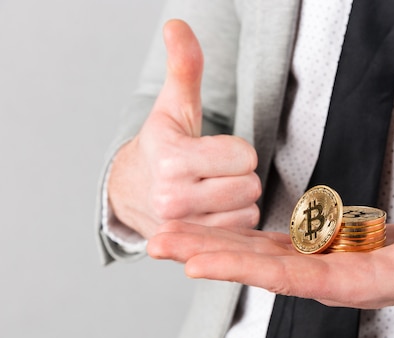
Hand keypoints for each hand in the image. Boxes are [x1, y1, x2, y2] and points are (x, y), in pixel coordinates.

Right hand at [107, 20, 260, 238]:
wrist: (131, 192)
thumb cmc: (161, 146)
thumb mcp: (173, 107)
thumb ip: (184, 68)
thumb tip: (177, 24)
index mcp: (172, 159)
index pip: (244, 156)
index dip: (236, 151)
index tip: (214, 151)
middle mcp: (173, 198)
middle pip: (250, 184)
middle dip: (239, 175)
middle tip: (213, 172)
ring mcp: (183, 227)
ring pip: (249, 209)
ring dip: (238, 199)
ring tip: (211, 191)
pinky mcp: (192, 245)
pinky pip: (242, 229)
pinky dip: (235, 220)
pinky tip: (213, 211)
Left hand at [147, 214, 393, 311]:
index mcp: (354, 284)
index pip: (292, 279)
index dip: (244, 271)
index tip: (197, 263)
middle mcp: (327, 280)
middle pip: (258, 269)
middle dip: (208, 256)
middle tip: (156, 243)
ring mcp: (321, 266)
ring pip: (257, 256)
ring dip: (212, 246)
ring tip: (166, 237)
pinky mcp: (322, 252)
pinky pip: (271, 246)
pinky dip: (237, 240)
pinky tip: (209, 232)